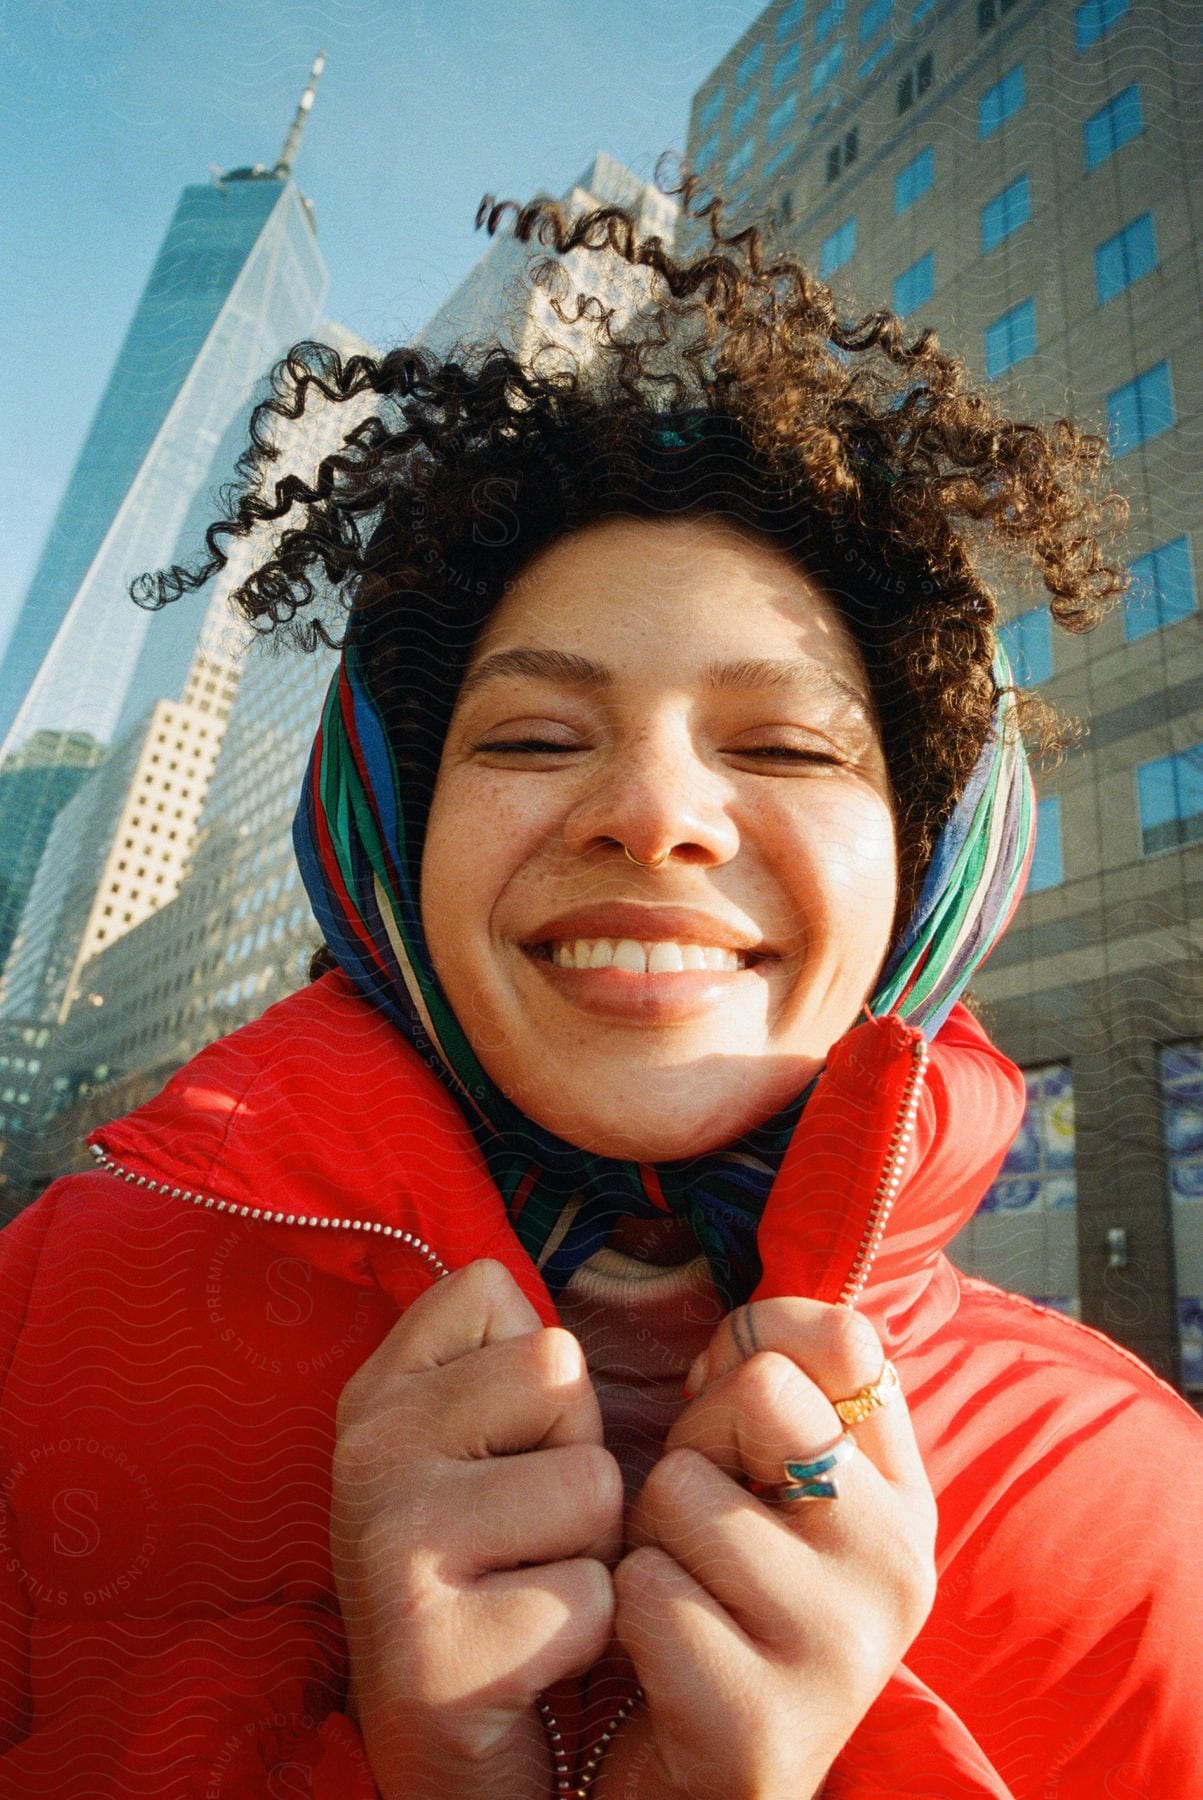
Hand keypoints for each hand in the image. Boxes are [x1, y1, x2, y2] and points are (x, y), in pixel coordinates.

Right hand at [329, 1259, 623, 1798]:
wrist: (456, 1754)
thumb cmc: (503, 1575)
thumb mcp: (492, 1443)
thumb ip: (514, 1350)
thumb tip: (643, 1257)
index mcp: (375, 1390)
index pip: (496, 1290)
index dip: (542, 1378)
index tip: (503, 1452)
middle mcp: (362, 1450)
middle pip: (558, 1373)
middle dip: (578, 1460)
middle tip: (524, 1534)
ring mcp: (387, 1542)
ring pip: (592, 1484)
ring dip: (592, 1553)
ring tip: (528, 1593)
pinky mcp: (431, 1649)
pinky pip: (594, 1595)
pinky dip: (587, 1635)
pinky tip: (528, 1660)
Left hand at [598, 1300, 935, 1799]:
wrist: (693, 1784)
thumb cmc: (712, 1598)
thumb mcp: (748, 1473)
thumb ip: (758, 1379)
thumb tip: (751, 1323)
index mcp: (904, 1494)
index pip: (846, 1340)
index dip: (754, 1354)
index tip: (738, 1427)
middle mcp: (900, 1562)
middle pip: (757, 1392)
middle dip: (693, 1445)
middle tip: (698, 1529)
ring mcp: (845, 1645)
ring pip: (681, 1489)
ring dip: (648, 1538)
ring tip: (682, 1596)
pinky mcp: (768, 1722)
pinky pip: (646, 1590)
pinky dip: (626, 1615)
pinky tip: (662, 1663)